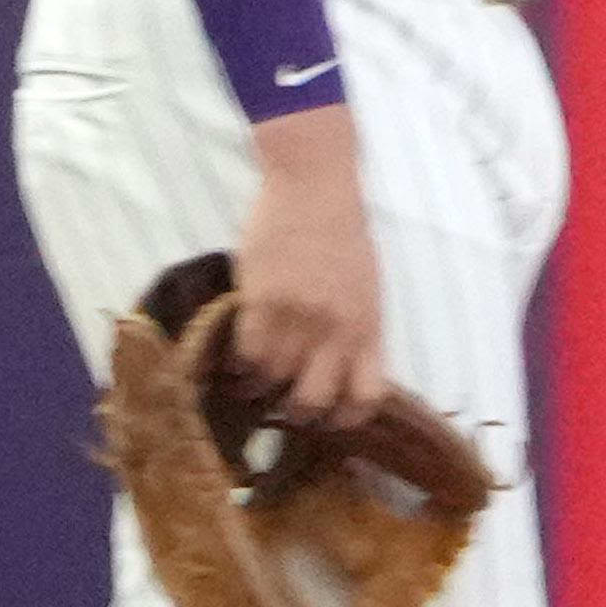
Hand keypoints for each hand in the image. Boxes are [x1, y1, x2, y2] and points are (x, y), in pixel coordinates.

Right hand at [224, 108, 391, 431]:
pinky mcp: (261, 301)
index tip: (329, 420)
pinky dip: (238, 364)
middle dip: (297, 412)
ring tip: (251, 382)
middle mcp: (337, 329)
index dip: (346, 418)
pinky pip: (246, 352)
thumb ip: (356, 328)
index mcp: (370, 325)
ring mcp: (298, 317)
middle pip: (314, 400)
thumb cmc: (344, 233)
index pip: (367, 395)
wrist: (315, 186)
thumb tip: (339, 370)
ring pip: (272, 380)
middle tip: (282, 406)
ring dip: (260, 387)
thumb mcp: (367, 286)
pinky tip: (235, 361)